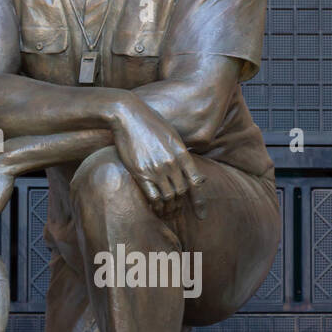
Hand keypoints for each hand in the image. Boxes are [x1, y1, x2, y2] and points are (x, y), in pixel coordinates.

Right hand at [111, 99, 204, 217]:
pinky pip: (152, 196)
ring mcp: (156, 169)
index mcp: (182, 154)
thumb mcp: (173, 136)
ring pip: (168, 197)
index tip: (202, 215)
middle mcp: (171, 163)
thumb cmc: (151, 124)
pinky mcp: (141, 173)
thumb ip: (182, 154)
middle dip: (181, 206)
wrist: (129, 116)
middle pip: (182, 192)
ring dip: (169, 209)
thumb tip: (190, 168)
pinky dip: (156, 206)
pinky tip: (155, 209)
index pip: (196, 182)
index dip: (200, 201)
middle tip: (177, 212)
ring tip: (167, 213)